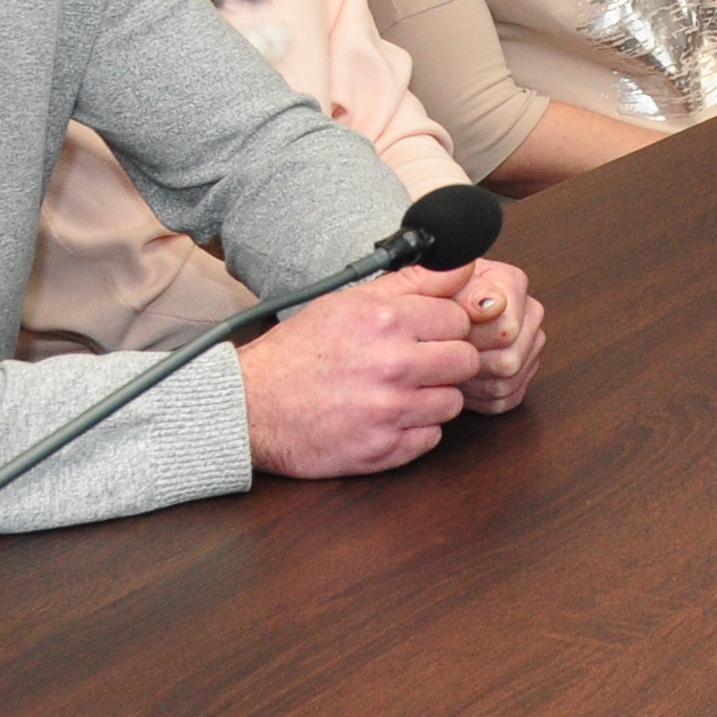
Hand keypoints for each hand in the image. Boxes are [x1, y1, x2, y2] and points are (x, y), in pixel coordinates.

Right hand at [240, 277, 484, 476]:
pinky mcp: (383, 450)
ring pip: (453, 402)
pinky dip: (415, 430)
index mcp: (387, 321)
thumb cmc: (297, 352)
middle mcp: (394, 365)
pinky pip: (431, 438)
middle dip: (447, 361)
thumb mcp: (349, 301)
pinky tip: (387, 418)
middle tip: (417, 364)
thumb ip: (413, 282)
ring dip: (432, 398)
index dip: (444, 327)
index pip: (459, 319)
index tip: (426, 335)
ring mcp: (390, 411)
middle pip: (466, 361)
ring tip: (398, 392)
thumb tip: (464, 266)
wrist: (250, 407)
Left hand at [405, 254, 546, 414]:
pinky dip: (476, 396)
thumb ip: (448, 281)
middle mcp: (527, 313)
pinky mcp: (520, 379)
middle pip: (510, 355)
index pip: (505, 326)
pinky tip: (457, 378)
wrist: (405, 333)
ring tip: (447, 363)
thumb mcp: (414, 288)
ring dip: (471, 378)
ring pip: (508, 379)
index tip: (448, 332)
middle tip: (445, 349)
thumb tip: (490, 301)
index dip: (470, 334)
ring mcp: (528, 347)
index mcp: (509, 283)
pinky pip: (504, 398)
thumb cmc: (410, 311)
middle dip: (470, 357)